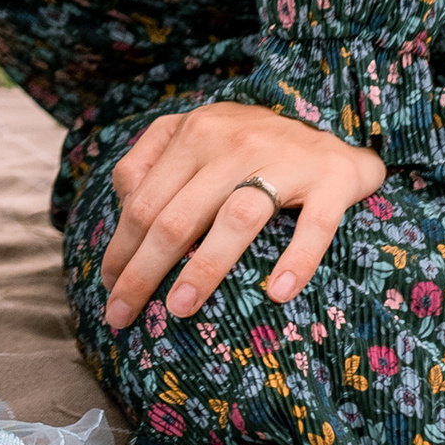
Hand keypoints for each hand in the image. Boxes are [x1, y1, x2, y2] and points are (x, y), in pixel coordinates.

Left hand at [100, 101, 386, 330]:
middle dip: (143, 270)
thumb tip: (122, 203)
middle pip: (178, 215)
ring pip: (235, 218)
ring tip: (179, 309)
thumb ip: (152, 159)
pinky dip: (297, 259)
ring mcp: (286, 160)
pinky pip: (314, 226)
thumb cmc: (252, 144)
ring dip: (203, 268)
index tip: (108, 286)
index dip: (121, 246)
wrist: (337, 131)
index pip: (145, 199)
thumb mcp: (197, 135)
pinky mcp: (332, 180)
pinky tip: (278, 293)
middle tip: (124, 313)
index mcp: (196, 133)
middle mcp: (235, 142)